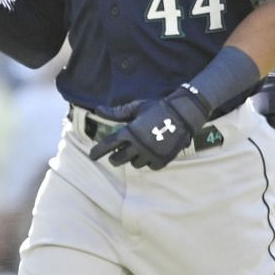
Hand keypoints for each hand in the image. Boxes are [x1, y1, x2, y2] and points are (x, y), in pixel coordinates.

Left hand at [88, 86, 210, 170]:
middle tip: (116, 155)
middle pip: (118, 160)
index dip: (97, 152)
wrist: (183, 114)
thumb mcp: (136, 108)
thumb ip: (116, 112)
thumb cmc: (157, 108)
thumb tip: (97, 110)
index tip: (92, 156)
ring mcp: (150, 154)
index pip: (108, 145)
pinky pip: (149, 166)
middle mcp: (138, 146)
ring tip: (139, 149)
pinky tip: (151, 152)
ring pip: (134, 164)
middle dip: (114, 158)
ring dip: (134, 158)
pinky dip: (148, 161)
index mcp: (130, 132)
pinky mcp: (161, 161)